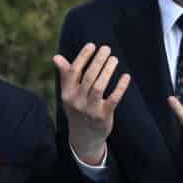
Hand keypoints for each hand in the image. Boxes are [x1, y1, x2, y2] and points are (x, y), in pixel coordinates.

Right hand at [52, 42, 128, 165]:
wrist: (84, 137)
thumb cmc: (77, 109)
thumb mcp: (69, 94)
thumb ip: (66, 75)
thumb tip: (56, 57)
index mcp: (67, 93)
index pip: (73, 71)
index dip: (83, 57)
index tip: (92, 45)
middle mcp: (77, 101)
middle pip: (88, 76)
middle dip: (98, 61)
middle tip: (107, 48)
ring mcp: (90, 109)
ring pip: (99, 86)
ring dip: (108, 71)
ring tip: (114, 59)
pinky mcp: (103, 116)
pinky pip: (113, 99)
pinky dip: (120, 87)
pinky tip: (126, 76)